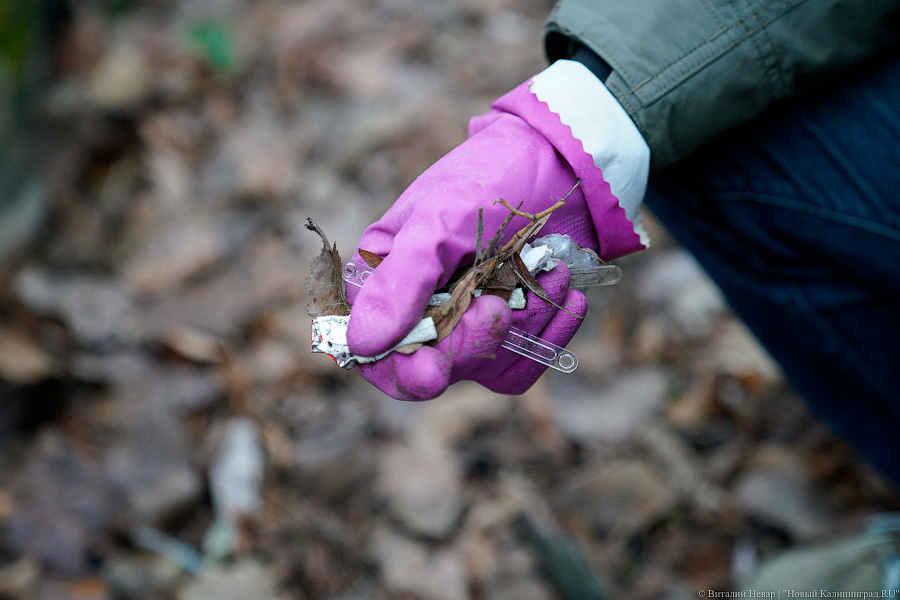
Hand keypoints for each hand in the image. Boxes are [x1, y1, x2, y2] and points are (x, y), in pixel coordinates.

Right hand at [346, 60, 649, 399]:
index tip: (433, 366)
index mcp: (383, 279)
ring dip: (521, 328)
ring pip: (481, 368)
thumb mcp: (439, 220)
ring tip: (549, 271)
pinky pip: (520, 366)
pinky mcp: (508, 332)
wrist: (564, 160)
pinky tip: (566, 295)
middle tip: (501, 306)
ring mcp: (465, 324)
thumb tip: (361, 343)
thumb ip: (400, 281)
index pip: (376, 352)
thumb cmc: (490, 176)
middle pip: (431, 368)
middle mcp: (419, 309)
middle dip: (471, 342)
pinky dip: (547, 336)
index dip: (402, 367)